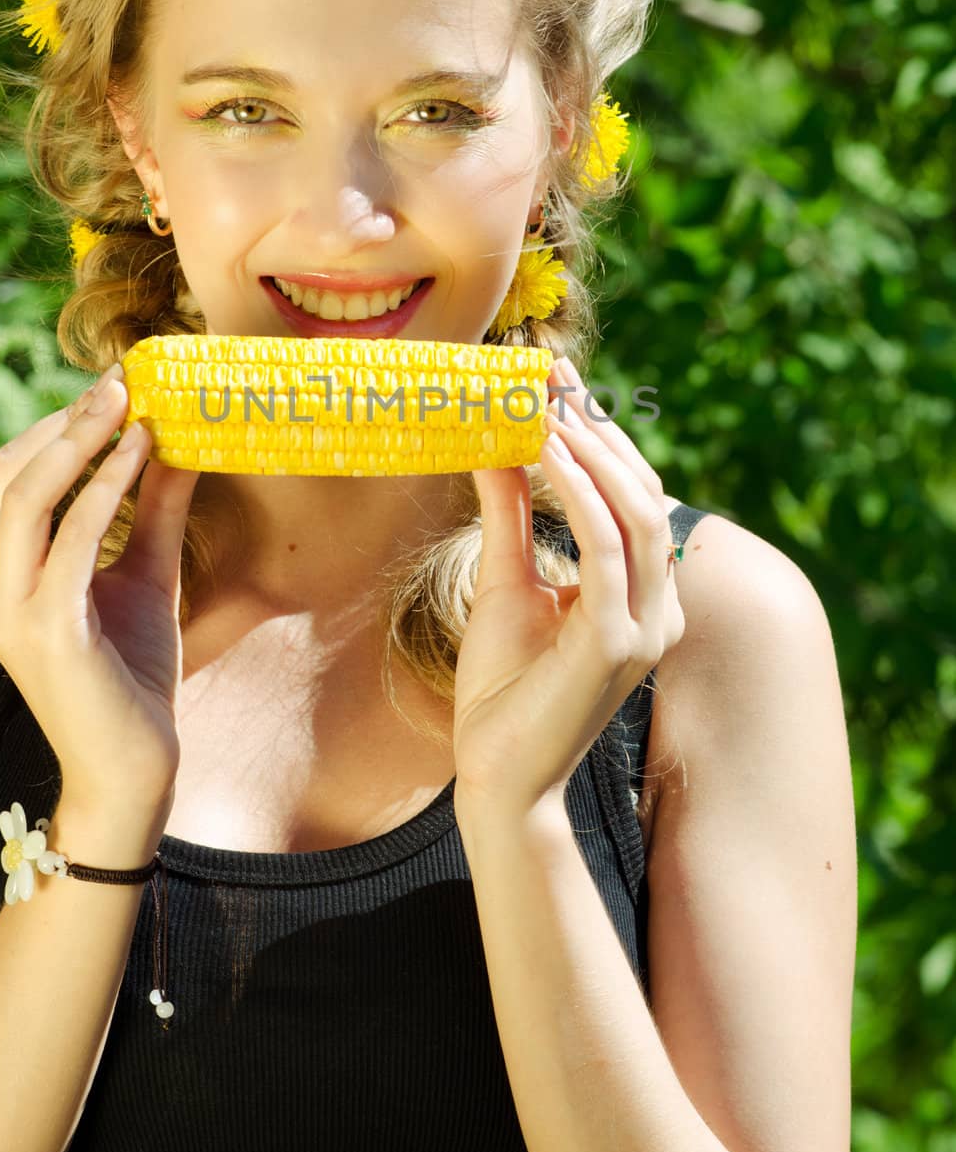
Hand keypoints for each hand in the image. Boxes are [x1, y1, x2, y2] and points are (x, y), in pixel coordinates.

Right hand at [0, 363, 199, 812]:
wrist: (137, 767)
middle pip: (8, 474)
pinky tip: (140, 452)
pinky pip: (69, 538)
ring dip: (78, 439)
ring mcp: (9, 611)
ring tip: (128, 402)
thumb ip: (153, 511)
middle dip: (66, 419)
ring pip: (25, 495)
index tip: (113, 384)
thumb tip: (176, 443)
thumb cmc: (134, 677)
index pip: (10, 476)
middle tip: (121, 380)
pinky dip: (104, 486)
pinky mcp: (45, 629)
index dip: (57, 424)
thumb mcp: (145, 575)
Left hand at [456, 356, 684, 814]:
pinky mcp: (617, 642)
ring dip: (589, 448)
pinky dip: (578, 491)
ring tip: (544, 402)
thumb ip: (510, 514)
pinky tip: (544, 450)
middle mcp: (657, 607)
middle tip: (548, 374)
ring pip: (634, 509)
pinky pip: (606, 546)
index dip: (598, 432)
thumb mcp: (505, 581)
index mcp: (640, 594)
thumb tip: (497, 442)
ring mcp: (645, 626)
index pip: (631, 494)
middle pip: (640, 490)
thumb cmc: (502, 691)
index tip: (555, 379)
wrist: (495, 777)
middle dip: (596, 425)